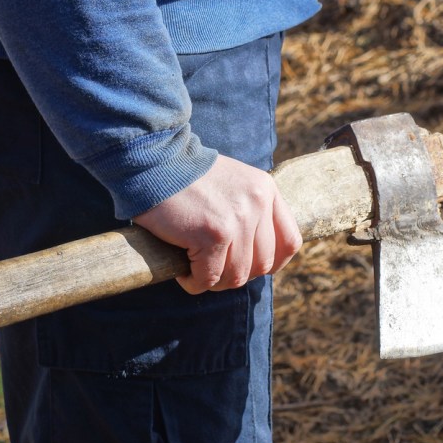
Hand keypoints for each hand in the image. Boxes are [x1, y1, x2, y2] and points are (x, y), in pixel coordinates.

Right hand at [133, 155, 301, 294]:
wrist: (152, 160)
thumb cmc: (185, 177)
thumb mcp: (232, 185)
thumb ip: (249, 211)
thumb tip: (255, 256)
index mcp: (266, 190)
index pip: (289, 242)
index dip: (271, 262)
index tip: (248, 266)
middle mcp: (257, 203)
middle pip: (262, 264)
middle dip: (236, 274)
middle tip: (210, 268)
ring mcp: (237, 219)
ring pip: (236, 275)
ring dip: (214, 280)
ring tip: (194, 269)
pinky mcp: (212, 234)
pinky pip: (209, 277)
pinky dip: (194, 282)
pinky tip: (183, 272)